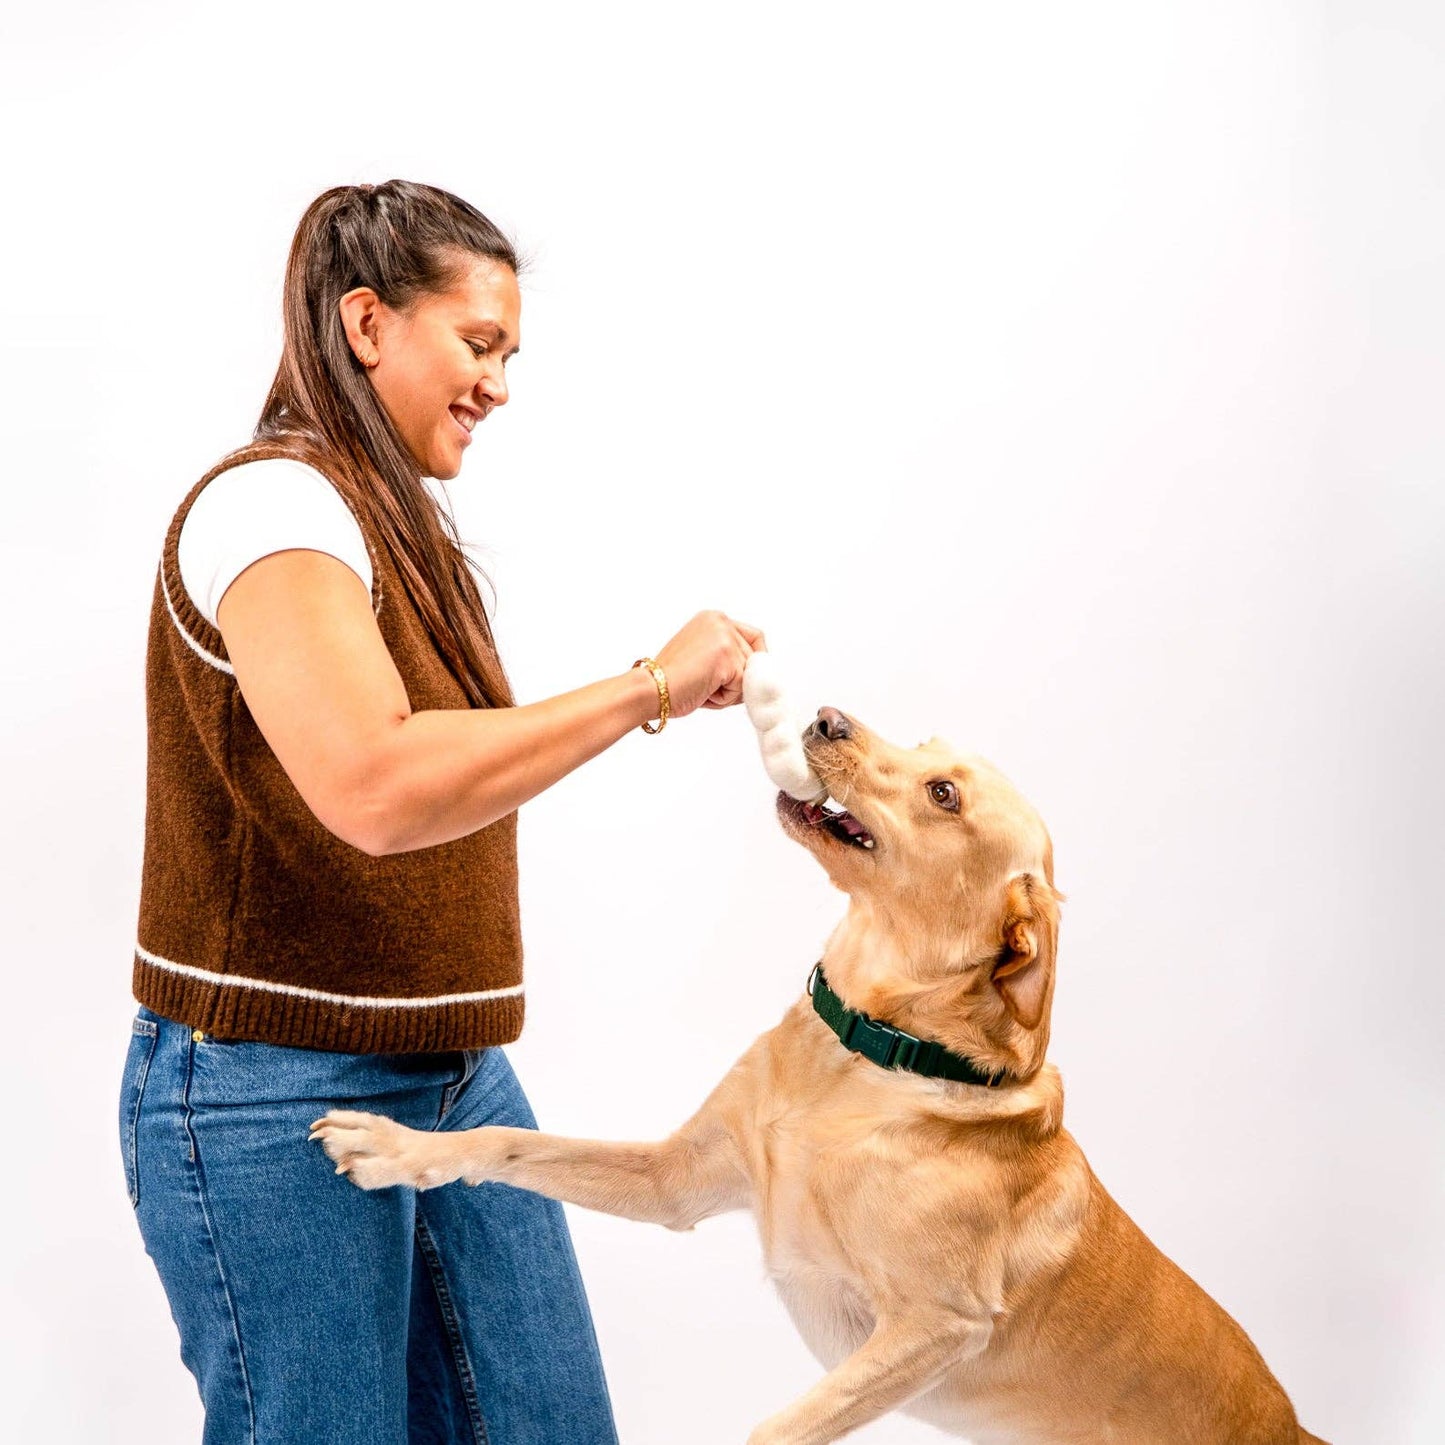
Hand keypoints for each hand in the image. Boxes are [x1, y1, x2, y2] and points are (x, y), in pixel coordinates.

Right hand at [651, 611, 765, 718]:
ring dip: (730, 691)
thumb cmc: (670, 680)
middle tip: (706, 685)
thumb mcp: (704, 656)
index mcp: (713, 618)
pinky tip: (703, 691)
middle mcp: (721, 621)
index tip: (740, 678)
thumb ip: (729, 655)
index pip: (755, 638)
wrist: (650, 689)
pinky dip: (725, 698)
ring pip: (750, 676)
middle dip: (738, 681)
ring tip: (702, 687)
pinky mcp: (727, 657)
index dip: (752, 663)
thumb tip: (759, 671)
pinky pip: (743, 688)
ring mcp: (725, 637)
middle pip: (756, 659)